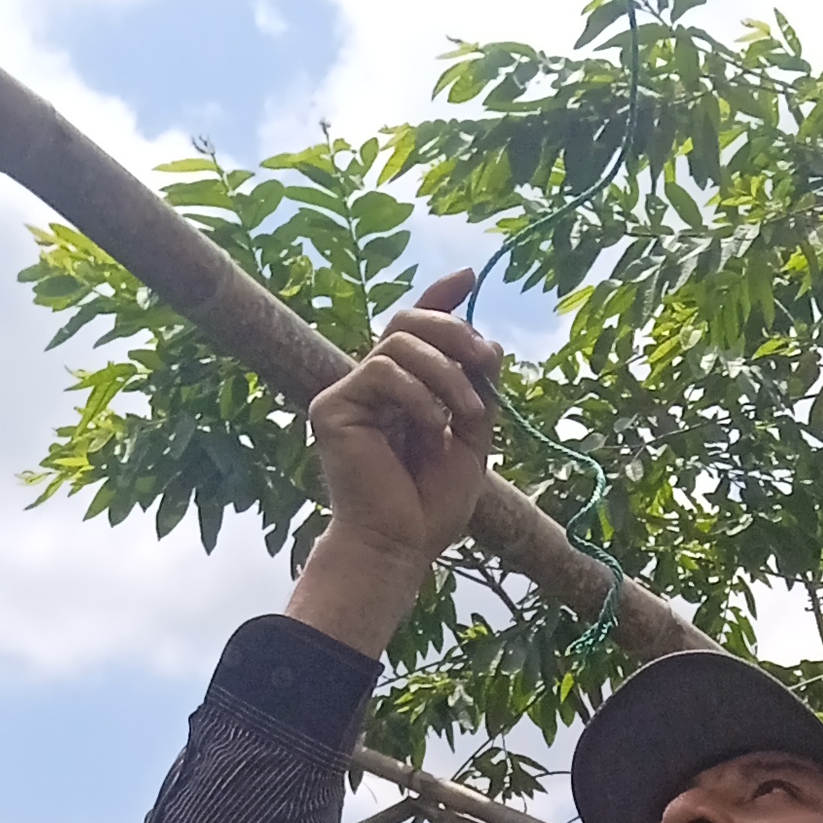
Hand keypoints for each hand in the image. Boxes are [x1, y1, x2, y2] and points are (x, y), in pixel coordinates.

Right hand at [289, 270, 501, 653]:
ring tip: (469, 416)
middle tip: (485, 360)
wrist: (401, 545)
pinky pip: (380, 371)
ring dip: (446, 374)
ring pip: (399, 342)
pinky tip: (434, 429)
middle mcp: (372, 387)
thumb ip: (478, 390)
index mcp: (402, 391)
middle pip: (407, 322)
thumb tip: (490, 344)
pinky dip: (418, 395)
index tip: (469, 277)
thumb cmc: (431, 505)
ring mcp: (349, 394)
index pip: (417, 331)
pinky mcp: (332, 407)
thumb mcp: (473, 438)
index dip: (441, 299)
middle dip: (453, 331)